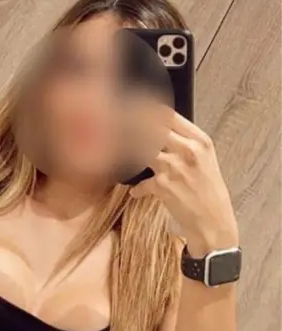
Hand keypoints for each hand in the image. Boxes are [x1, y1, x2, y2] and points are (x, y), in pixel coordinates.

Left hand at [129, 109, 238, 256]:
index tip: (131, 109)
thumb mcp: (205, 160)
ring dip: (129, 155)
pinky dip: (137, 189)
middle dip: (130, 126)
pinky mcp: (163, 186)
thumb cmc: (208, 191)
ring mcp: (174, 167)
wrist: (213, 220)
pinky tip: (137, 192)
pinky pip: (141, 183)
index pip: (168, 116)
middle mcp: (188, 150)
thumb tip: (159, 132)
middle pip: (151, 129)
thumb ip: (185, 144)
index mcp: (200, 140)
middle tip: (116, 127)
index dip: (145, 110)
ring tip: (123, 157)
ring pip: (142, 151)